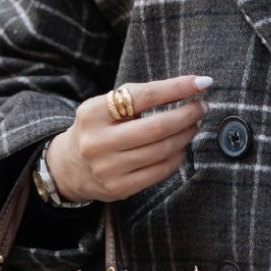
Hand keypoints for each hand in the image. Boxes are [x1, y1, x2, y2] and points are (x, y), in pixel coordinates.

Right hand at [44, 71, 209, 202]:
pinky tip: (181, 147)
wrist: (68, 167)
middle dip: (187, 114)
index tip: (201, 82)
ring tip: (194, 124)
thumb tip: (186, 88)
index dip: (176, 88)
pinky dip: (177, 157)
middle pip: (156, 127)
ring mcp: (108, 168)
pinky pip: (159, 171)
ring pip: (161, 150)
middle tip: (202, 107)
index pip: (143, 96)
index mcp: (93, 112)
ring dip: (185, 135)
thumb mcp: (103, 107)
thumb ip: (136, 98)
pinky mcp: (118, 188)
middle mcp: (97, 141)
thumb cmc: (96, 129)